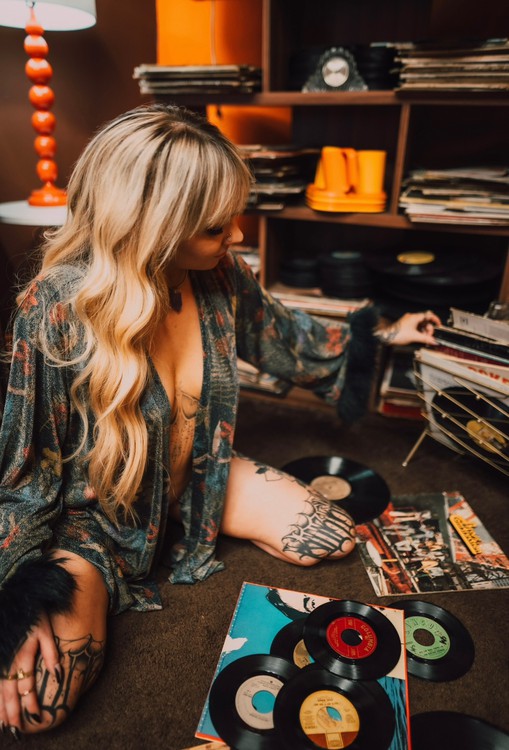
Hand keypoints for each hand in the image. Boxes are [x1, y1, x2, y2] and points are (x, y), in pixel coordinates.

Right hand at [0, 612, 61, 734]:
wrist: (17, 602)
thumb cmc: (34, 615)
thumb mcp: (45, 631)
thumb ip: (50, 653)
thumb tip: (57, 674)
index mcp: (23, 655)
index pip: (26, 685)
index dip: (31, 702)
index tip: (36, 716)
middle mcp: (8, 660)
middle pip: (10, 691)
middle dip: (13, 712)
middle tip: (16, 729)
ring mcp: (0, 660)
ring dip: (0, 708)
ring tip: (3, 724)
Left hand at [375, 310, 441, 346]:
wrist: (387, 337)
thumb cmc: (397, 334)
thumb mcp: (414, 337)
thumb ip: (426, 339)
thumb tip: (433, 341)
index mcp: (414, 317)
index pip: (428, 315)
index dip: (435, 320)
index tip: (439, 325)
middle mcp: (412, 318)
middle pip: (425, 321)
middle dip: (429, 329)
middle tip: (429, 336)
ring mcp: (409, 321)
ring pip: (420, 325)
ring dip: (424, 331)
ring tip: (423, 338)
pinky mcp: (406, 325)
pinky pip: (416, 327)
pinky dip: (419, 332)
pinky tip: (419, 337)